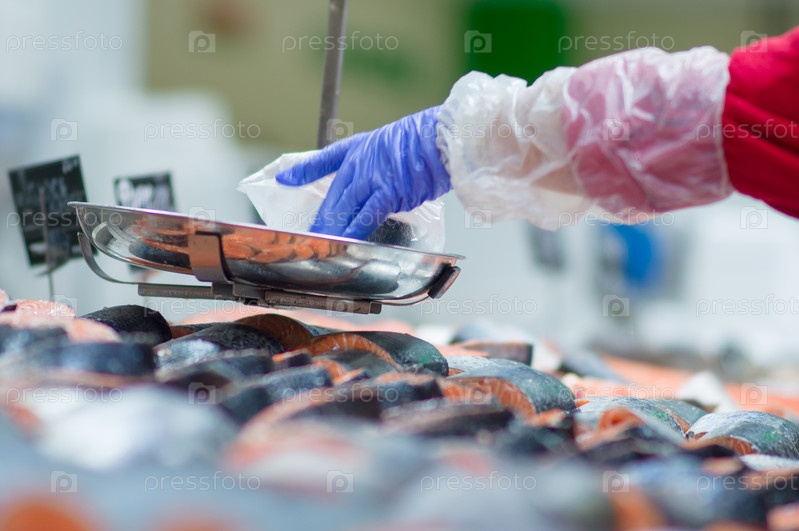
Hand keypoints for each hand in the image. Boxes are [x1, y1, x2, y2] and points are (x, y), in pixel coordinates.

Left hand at [275, 106, 450, 239]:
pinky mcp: (386, 193)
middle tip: (308, 237)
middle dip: (320, 219)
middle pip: (334, 196)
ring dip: (331, 231)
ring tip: (320, 247)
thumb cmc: (429, 138)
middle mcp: (360, 162)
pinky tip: (345, 243)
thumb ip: (386, 160)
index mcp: (361, 146)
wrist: (442, 137)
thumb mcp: (400, 140)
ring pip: (344, 209)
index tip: (285, 179)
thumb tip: (389, 176)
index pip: (326, 159)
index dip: (304, 170)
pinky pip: (364, 217)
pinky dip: (353, 232)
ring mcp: (371, 178)